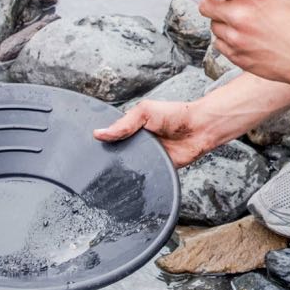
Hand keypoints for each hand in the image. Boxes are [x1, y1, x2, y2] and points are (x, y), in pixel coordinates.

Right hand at [93, 99, 210, 167]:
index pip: (111, 138)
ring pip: (129, 167)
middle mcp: (138, 143)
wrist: (200, 128)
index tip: (90, 148)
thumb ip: (123, 124)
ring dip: (124, 169)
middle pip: (118, 154)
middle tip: (102, 161)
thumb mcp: (145, 111)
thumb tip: (99, 134)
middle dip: (111, 158)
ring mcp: (148, 157)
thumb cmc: (176, 114)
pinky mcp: (158, 168)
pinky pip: (145, 176)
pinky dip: (139, 178)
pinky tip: (132, 178)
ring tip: (116, 170)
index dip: (103, 143)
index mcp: (132, 128)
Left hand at [199, 0, 289, 84]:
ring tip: (245, 26)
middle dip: (214, 3)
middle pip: (204, 5)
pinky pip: (220, 44)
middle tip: (227, 5)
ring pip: (213, 26)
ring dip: (224, 24)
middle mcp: (238, 17)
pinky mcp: (236, 57)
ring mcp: (235, 40)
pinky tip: (247, 39)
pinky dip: (229, 41)